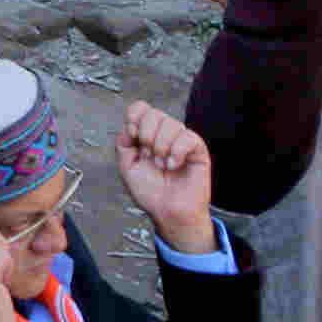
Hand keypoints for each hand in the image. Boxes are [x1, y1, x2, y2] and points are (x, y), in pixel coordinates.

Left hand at [116, 100, 216, 253]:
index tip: (133, 136)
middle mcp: (164, 134)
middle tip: (148, 156)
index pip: (140, 108)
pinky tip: (173, 165)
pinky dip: (176, 152)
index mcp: (147, 135)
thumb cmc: (150, 192)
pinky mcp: (197, 150)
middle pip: (154, 113)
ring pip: (172, 124)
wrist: (168, 212)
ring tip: (161, 165)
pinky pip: (188, 137)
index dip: (134, 117)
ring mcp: (181, 141)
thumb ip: (123, 144)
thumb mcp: (127, 166)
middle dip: (147, 135)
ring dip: (161, 147)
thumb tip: (129, 127)